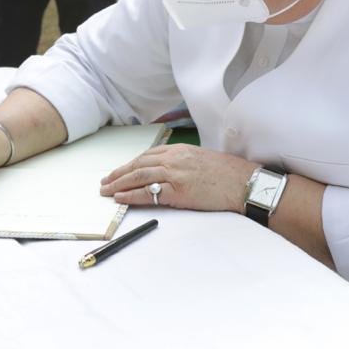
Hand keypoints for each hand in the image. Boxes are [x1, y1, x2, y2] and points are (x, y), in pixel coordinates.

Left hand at [99, 144, 256, 211]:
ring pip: (139, 176)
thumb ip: (182, 162)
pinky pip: (149, 193)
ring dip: (119, 184)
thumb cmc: (227, 174)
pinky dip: (132, 195)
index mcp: (179, 150)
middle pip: (138, 164)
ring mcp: (175, 174)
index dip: (129, 164)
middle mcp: (174, 159)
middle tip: (105, 182)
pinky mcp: (178, 191)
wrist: (243, 183)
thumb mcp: (201, 160)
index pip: (147, 155)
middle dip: (119, 173)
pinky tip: (121, 198)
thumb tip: (166, 170)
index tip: (119, 171)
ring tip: (106, 190)